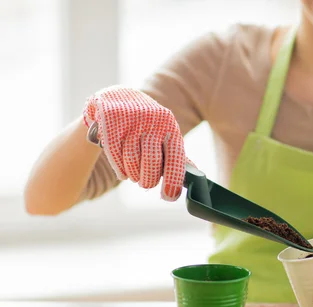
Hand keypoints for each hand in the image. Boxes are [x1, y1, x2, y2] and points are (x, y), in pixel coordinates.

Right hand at [83, 85, 188, 200]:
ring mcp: (132, 119)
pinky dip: (118, 168)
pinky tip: (122, 170)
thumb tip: (195, 175)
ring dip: (132, 174)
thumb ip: (176, 155)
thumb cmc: (146, 125)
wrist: (118, 97)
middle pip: (151, 162)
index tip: (168, 197)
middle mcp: (153, 121)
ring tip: (133, 174)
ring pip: (131, 160)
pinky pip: (114, 154)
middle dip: (148, 180)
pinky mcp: (111, 119)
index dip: (173, 180)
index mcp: (170, 127)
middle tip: (145, 184)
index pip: (176, 158)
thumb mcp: (164, 135)